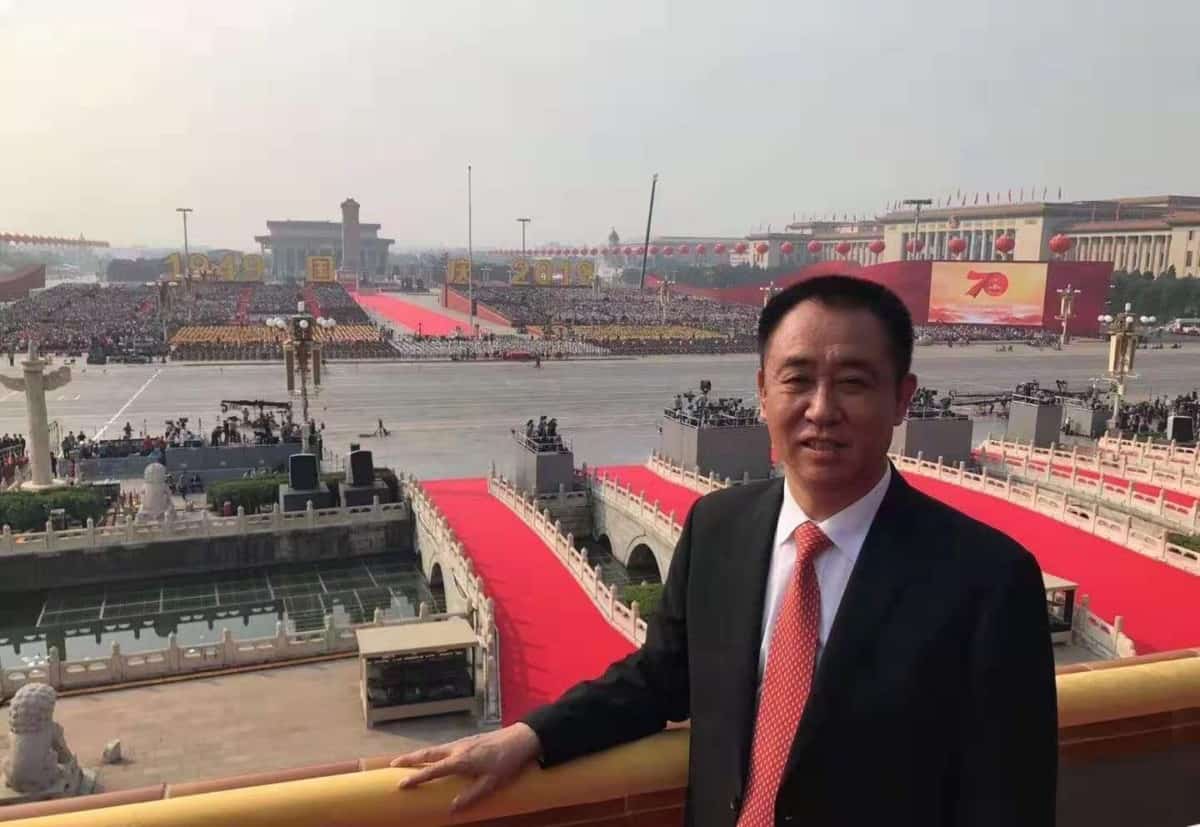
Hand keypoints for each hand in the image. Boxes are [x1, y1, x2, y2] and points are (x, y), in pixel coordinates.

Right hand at [390, 722, 542, 812]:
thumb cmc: (507, 762)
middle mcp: (457, 749)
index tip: (400, 784)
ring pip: (435, 748)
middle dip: (409, 759)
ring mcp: (462, 742)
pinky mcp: (468, 740)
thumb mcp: (491, 783)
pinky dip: (432, 751)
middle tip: (392, 764)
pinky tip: (433, 756)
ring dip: (419, 754)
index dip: (416, 778)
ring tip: (406, 760)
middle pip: (428, 754)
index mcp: (461, 760)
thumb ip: (471, 796)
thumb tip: (451, 809)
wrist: (521, 738)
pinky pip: (444, 746)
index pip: (432, 770)